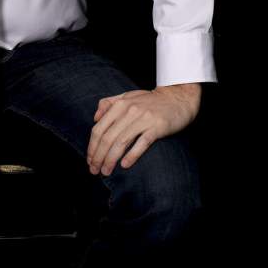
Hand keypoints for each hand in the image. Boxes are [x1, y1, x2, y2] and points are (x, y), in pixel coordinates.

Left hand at [87, 83, 201, 176]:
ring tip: (106, 171)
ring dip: (111, 159)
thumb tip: (95, 118)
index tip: (89, 160)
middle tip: (95, 171)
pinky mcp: (157, 127)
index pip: (99, 128)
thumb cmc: (150, 100)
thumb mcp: (127, 96)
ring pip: (121, 142)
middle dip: (98, 156)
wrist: (177, 98)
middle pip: (107, 137)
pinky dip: (132, 155)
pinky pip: (142, 143)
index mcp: (119, 104)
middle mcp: (129, 111)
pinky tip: (124, 165)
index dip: (92, 146)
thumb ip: (109, 103)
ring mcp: (143, 119)